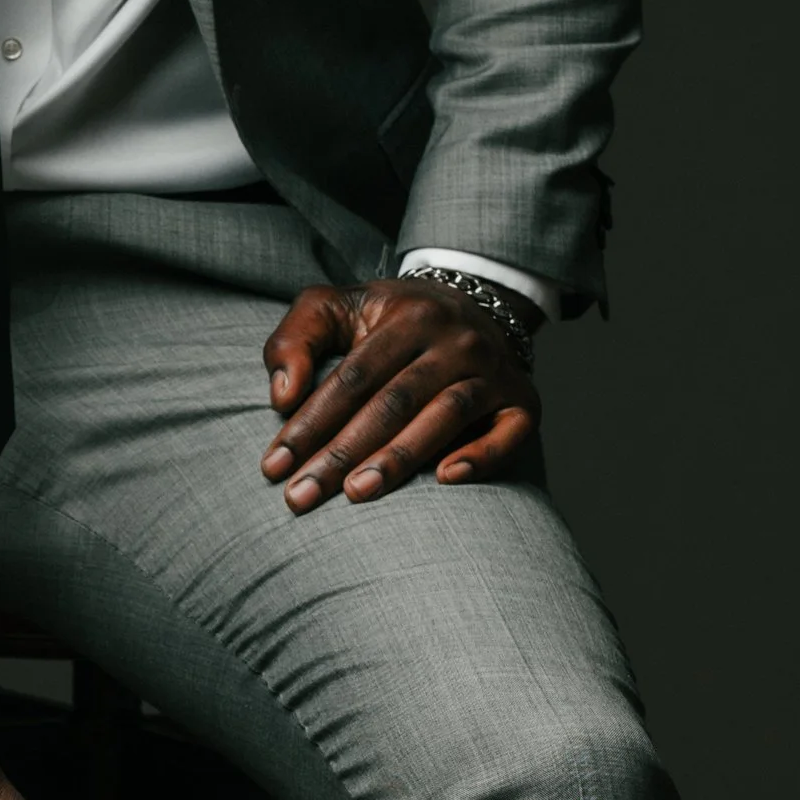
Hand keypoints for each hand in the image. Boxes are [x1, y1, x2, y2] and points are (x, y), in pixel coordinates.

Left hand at [261, 279, 538, 511]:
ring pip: (445, 416)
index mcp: (408, 316)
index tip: (275, 466)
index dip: (311, 422)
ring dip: (399, 458)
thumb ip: (295, 339)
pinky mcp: (524, 402)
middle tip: (302, 496)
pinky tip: (445, 479)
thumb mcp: (336, 308)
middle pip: (393, 402)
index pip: (353, 377)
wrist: (476, 304)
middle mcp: (456, 341)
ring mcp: (494, 371)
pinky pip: (509, 433)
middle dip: (342, 453)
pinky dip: (482, 456)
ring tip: (356, 494)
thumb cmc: (389, 320)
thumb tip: (282, 396)